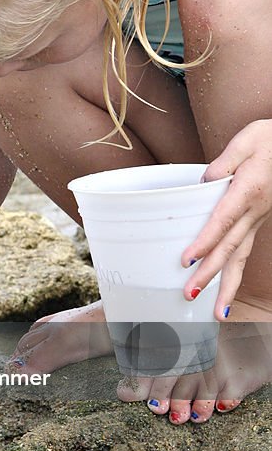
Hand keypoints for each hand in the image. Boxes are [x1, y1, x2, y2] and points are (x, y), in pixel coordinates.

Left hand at [181, 119, 271, 318]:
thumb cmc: (270, 139)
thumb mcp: (246, 141)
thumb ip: (224, 161)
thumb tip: (204, 181)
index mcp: (248, 191)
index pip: (222, 221)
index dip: (205, 242)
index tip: (187, 260)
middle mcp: (254, 211)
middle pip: (230, 248)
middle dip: (210, 274)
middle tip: (189, 295)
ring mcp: (257, 219)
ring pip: (242, 256)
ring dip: (227, 284)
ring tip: (217, 311)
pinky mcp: (256, 221)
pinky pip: (245, 250)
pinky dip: (236, 272)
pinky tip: (225, 289)